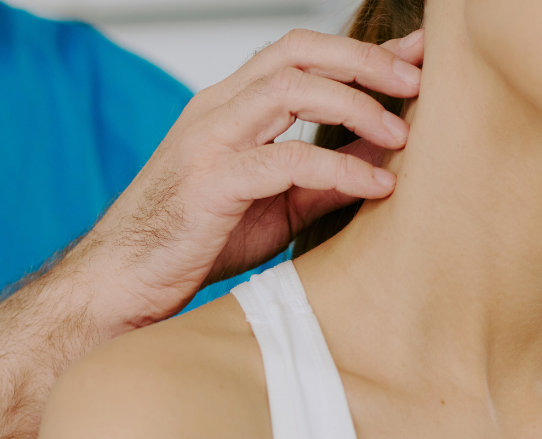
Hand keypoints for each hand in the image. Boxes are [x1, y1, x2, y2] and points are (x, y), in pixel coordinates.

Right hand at [69, 27, 425, 330]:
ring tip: (402, 133)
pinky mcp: (210, 183)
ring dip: (356, 105)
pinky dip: (340, 170)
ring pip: (291, 89)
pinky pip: (287, 161)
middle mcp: (217, 110)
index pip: (299, 53)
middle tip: (417, 81)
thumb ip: (327, 177)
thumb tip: (388, 156)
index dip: (359, 50)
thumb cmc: (193, 244)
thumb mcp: (277, 205)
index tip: (414, 57)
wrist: (124, 285)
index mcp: (230, 107)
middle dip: (364, 60)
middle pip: (298, 52)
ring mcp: (209, 141)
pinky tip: (377, 187)